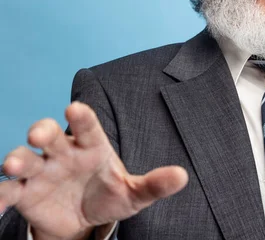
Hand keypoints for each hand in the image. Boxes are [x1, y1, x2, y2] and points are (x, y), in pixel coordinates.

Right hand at [0, 102, 187, 239]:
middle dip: (43, 130)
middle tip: (40, 133)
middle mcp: (63, 153)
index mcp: (92, 147)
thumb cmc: (110, 196)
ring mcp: (41, 172)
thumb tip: (183, 176)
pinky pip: (8, 191)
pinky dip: (0, 195)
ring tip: (15, 164)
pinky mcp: (25, 193)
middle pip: (50, 135)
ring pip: (24, 158)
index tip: (76, 108)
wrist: (84, 219)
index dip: (82, 117)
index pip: (87, 126)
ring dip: (18, 158)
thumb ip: (155, 184)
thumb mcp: (134, 194)